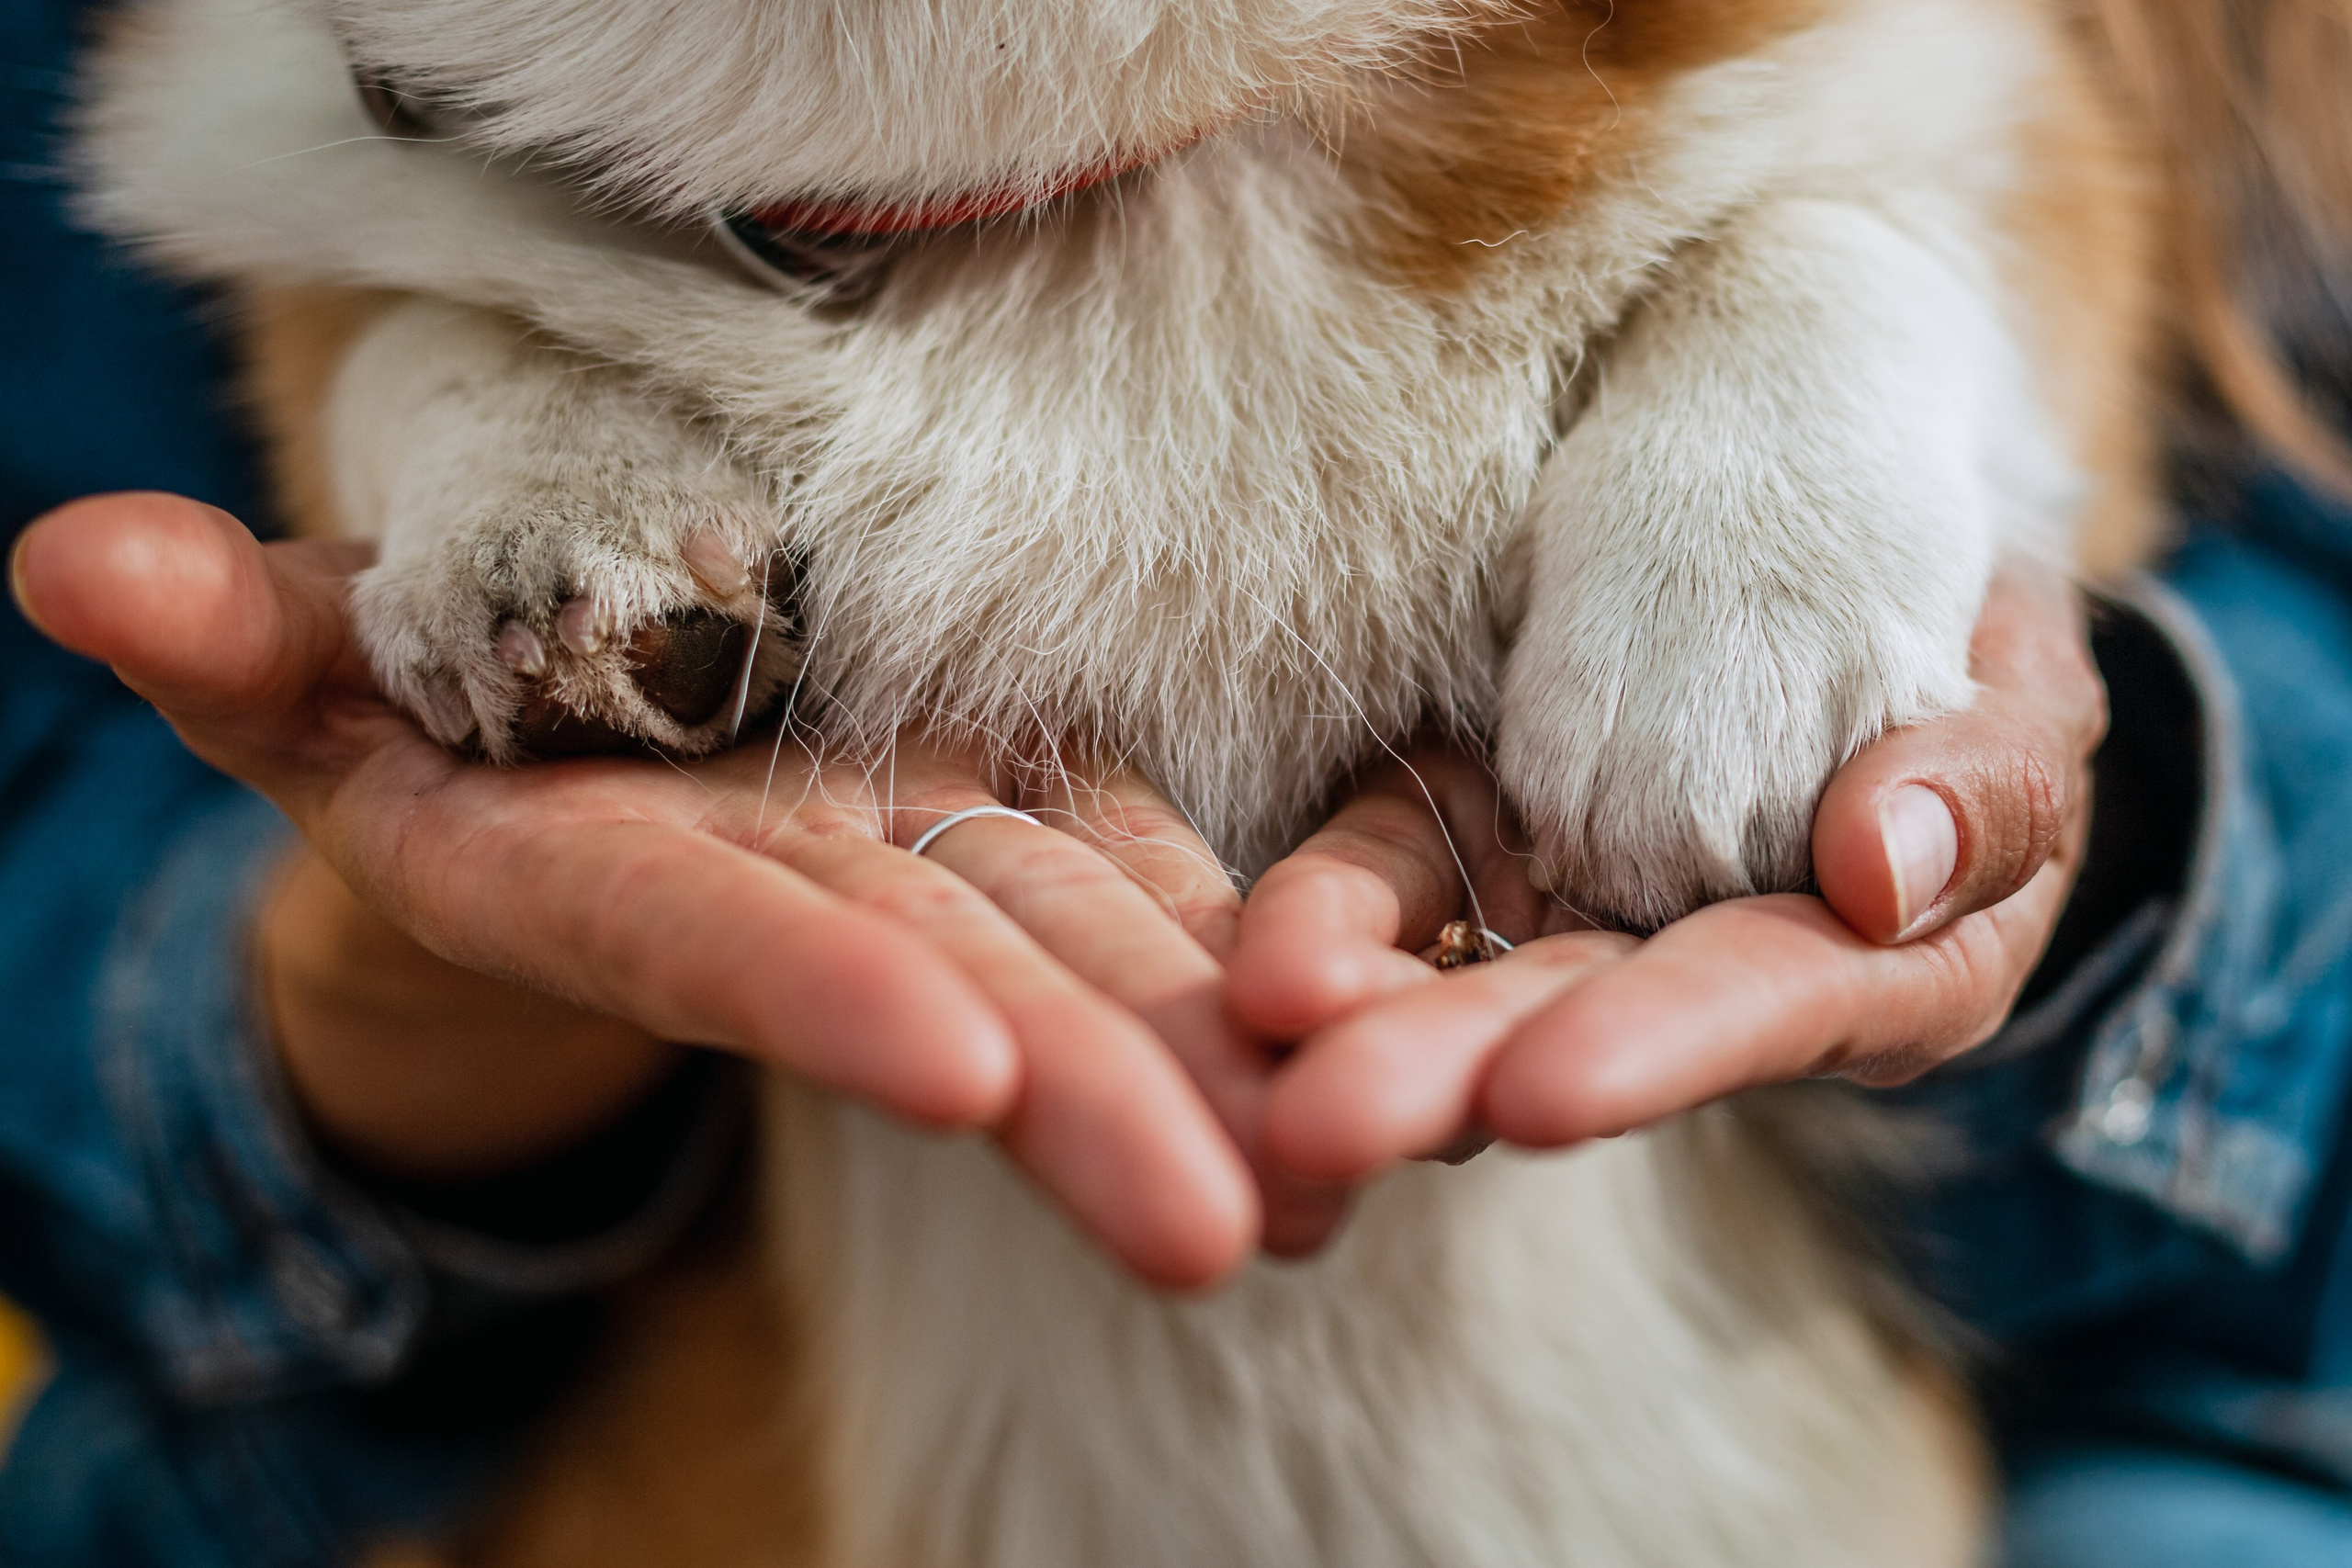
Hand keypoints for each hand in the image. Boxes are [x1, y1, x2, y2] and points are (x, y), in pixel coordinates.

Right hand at [10, 494, 1296, 1285]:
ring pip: (1082, 955)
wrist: (563, 751)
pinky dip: (1239, 944)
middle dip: (1096, 1100)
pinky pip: (1141, 876)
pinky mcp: (1017, 809)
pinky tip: (1358, 1011)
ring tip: (1353, 1168)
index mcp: (612, 871)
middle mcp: (784, 892)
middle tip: (1251, 1211)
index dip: (823, 994)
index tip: (960, 1066)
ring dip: (1215, 1063)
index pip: (725, 943)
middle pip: (956, 993)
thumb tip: (71, 561)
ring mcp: (914, 861)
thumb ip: (227, 631)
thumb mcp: (306, 669)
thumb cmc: (416, 708)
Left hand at [1229, 568, 2102, 1180]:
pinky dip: (1335, 906)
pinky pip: (1400, 873)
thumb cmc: (1970, 685)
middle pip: (1569, 1028)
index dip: (1654, 1051)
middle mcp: (1699, 978)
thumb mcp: (2024, 722)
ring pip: (1459, 965)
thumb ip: (1985, 792)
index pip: (1756, 1012)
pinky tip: (1263, 942)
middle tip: (1325, 1117)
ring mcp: (1580, 910)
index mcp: (1866, 978)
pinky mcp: (1486, 830)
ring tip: (1261, 1010)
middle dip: (1448, 1072)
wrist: (1859, 586)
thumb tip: (1882, 871)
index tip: (1540, 1092)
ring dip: (1357, 1000)